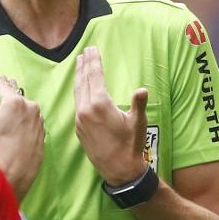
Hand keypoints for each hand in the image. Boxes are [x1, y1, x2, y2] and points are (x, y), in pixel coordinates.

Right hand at [0, 73, 43, 200]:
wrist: (11, 174)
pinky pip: (31, 125)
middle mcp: (31, 109)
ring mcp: (39, 123)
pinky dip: (24, 123)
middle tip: (5, 82)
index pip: (5, 87)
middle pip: (18, 98)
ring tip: (9, 111)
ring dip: (18, 111)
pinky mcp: (42, 136)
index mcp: (15, 102)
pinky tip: (17, 127)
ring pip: (27, 112)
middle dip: (10, 92)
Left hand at [74, 46, 148, 185]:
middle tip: (84, 52)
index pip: (95, 76)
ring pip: (77, 92)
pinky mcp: (78, 128)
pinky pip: (76, 104)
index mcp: (100, 104)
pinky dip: (78, 91)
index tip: (92, 49)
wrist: (119, 170)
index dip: (94, 61)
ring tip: (79, 64)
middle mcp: (85, 110)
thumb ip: (138, 104)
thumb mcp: (138, 122)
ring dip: (79, 77)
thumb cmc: (131, 145)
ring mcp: (80, 120)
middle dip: (84, 65)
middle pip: (83, 81)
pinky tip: (80, 88)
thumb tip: (142, 90)